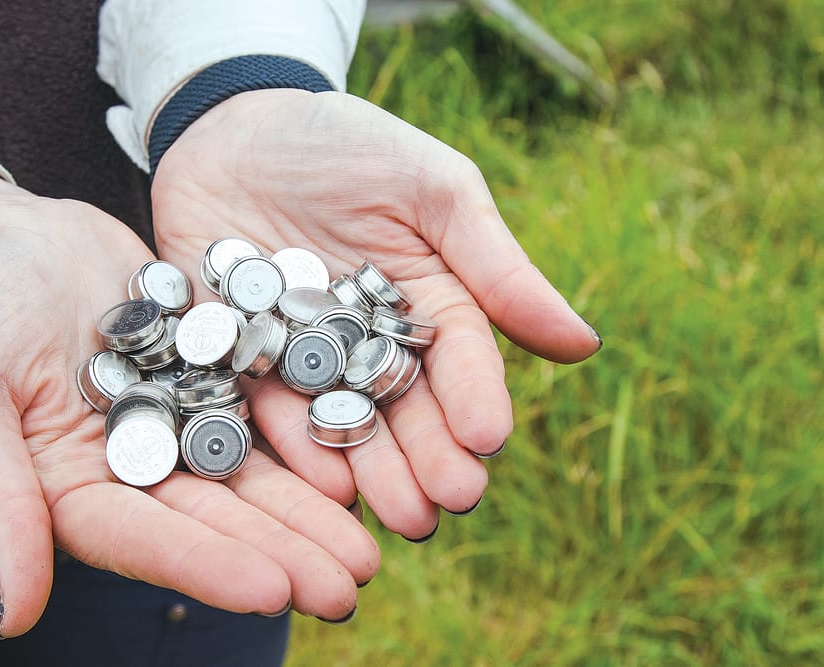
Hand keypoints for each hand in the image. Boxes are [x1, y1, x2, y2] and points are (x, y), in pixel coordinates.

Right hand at [0, 167, 377, 636]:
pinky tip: (360, 458)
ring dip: (310, 513)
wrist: (9, 238)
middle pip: (215, 520)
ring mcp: (179, 424)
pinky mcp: (211, 379)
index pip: (145, 540)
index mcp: (74, 490)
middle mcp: (136, 470)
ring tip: (370, 546)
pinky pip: (264, 412)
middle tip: (350, 586)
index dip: (208, 566)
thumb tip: (15, 615)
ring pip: (252, 476)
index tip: (273, 590)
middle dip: (283, 554)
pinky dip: (308, 437)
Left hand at [151, 90, 601, 539]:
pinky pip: (262, 404)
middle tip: (443, 504)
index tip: (487, 440)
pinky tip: (317, 481)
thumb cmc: (350, 146)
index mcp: (425, 304)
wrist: (237, 123)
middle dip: (425, 456)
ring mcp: (302, 354)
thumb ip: (497, 268)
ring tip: (393, 513)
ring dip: (367, 469)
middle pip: (402, 407)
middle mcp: (367, 343)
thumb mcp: (433, 191)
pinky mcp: (238, 353)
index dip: (473, 400)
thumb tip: (586, 344)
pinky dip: (287, 440)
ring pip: (339, 421)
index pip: (457, 361)